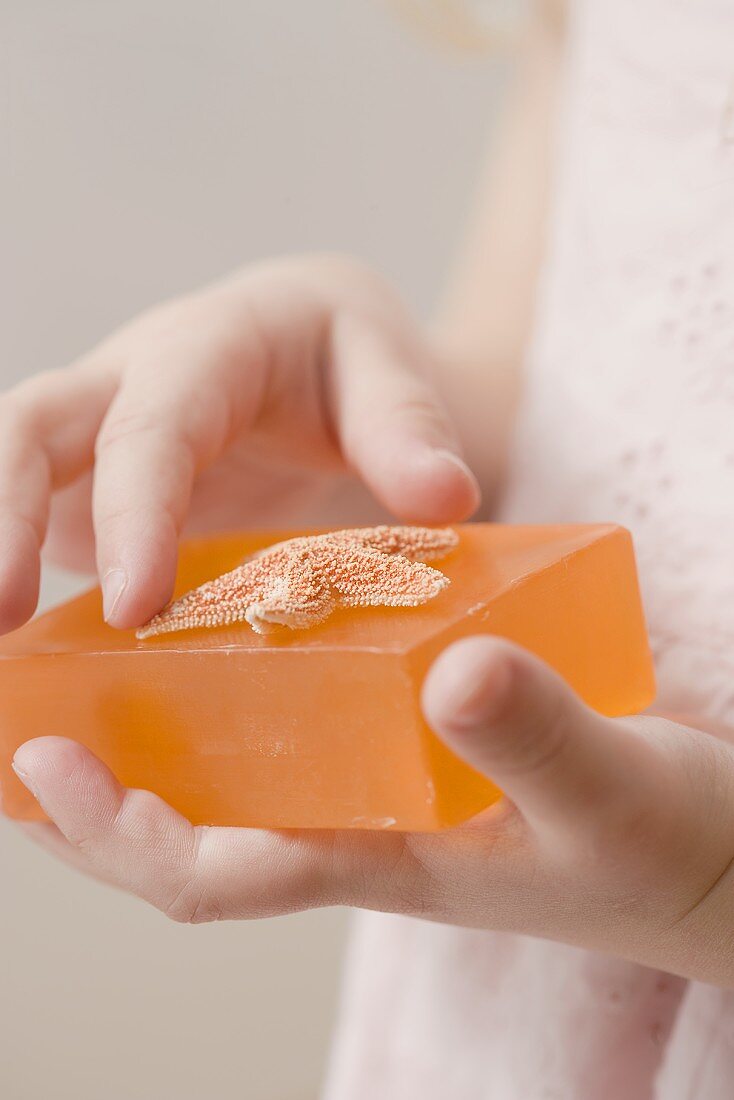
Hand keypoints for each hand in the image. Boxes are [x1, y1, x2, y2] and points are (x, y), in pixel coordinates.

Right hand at [0, 254, 477, 632]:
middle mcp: (126, 384)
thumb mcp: (386, 367)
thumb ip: (409, 427)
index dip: (133, 513)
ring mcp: (96, 437)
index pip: (152, 429)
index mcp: (205, 349)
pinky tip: (16, 653)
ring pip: (8, 467)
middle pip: (28, 429)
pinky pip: (31, 519)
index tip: (134, 607)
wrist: (305, 346)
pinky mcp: (88, 487)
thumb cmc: (344, 358)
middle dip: (1, 520)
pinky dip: (10, 565)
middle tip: (0, 623)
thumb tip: (445, 499)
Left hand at [12, 637, 733, 986]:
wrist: (714, 850)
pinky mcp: (421, 744)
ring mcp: (389, 788)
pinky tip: (240, 633)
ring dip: (158, 734)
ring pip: (242, 773)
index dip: (119, 832)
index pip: (216, 872)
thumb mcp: (611, 791)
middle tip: (19, 718)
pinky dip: (254, 690)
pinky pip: (312, 724)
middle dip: (96, 794)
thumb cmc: (667, 846)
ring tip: (90, 665)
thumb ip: (536, 737)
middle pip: (195, 827)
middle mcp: (364, 826)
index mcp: (383, 860)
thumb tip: (449, 676)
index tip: (43, 768)